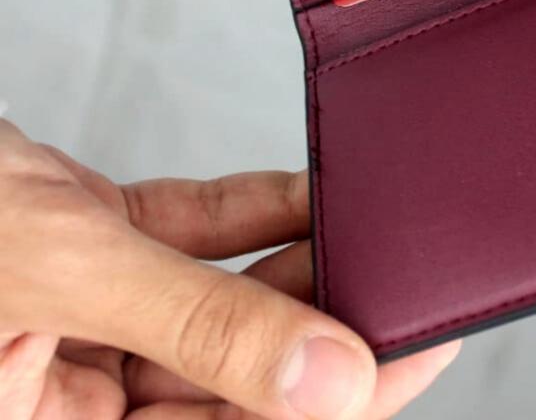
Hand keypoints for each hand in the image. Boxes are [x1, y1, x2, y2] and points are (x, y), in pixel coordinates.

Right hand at [0, 120, 458, 417]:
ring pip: (222, 299)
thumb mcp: (65, 275)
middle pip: (235, 372)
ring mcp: (90, 313)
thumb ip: (198, 326)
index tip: (418, 347)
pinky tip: (315, 190)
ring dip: (298, 261)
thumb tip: (329, 381)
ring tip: (376, 228)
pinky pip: (193, 235)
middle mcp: (77, 394)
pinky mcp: (95, 244)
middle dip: (327, 323)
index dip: (334, 402)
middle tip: (414, 278)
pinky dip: (254, 209)